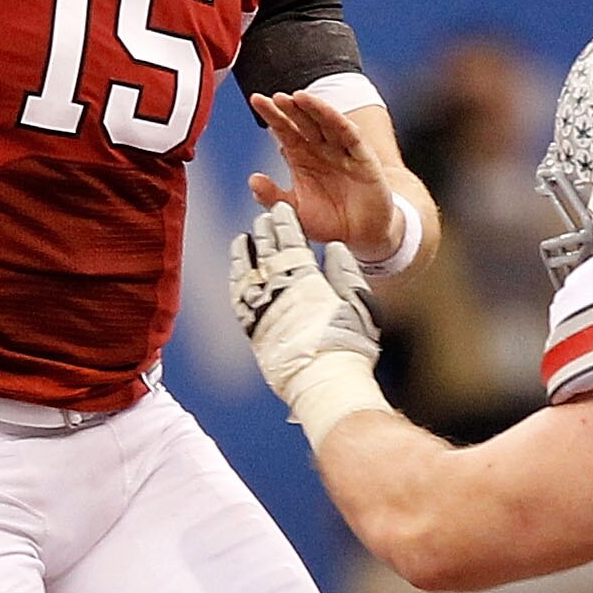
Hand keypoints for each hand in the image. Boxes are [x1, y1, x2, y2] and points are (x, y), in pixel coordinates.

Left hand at [229, 203, 380, 404]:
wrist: (325, 383)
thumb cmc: (347, 345)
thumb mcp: (357, 302)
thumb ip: (345, 272)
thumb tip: (333, 249)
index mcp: (304, 280)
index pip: (291, 242)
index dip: (285, 223)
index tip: (281, 210)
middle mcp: (278, 292)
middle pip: (266, 253)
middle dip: (265, 233)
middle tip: (263, 218)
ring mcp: (262, 311)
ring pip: (246, 274)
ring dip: (244, 254)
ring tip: (243, 240)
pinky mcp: (253, 332)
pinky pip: (238, 301)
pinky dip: (236, 283)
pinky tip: (236, 275)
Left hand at [250, 91, 404, 260]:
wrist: (362, 236)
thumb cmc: (331, 221)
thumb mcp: (294, 211)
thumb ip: (273, 196)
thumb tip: (253, 181)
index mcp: (302, 158)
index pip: (285, 131)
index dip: (272, 115)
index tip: (256, 100)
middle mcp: (321, 150)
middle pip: (303, 122)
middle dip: (290, 108)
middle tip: (275, 97)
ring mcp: (342, 152)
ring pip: (326, 123)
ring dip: (314, 109)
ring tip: (298, 97)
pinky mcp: (362, 158)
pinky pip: (350, 136)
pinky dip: (338, 122)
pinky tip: (326, 113)